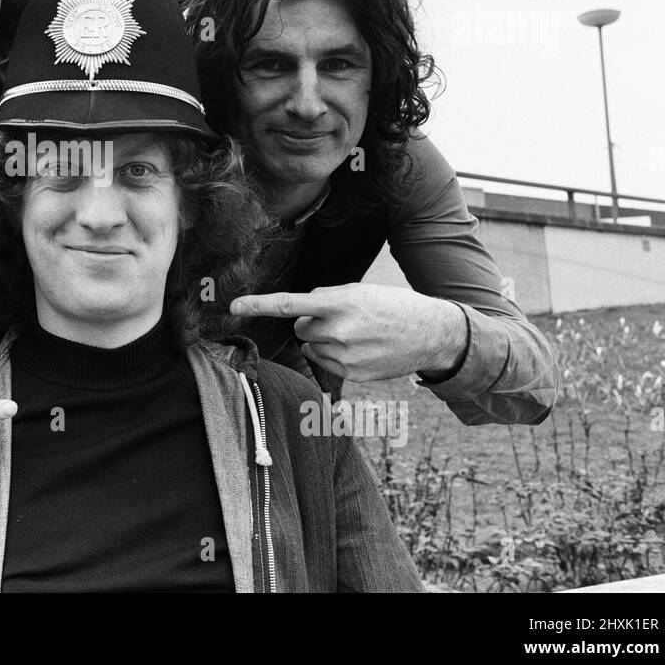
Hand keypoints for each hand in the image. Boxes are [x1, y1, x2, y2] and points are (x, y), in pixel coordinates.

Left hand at [229, 284, 468, 382]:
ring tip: (357, 333)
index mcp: (340, 303)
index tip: (233, 306)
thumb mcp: (361, 291)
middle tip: (344, 317)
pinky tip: (361, 348)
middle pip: (301, 327)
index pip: (289, 304)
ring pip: (312, 345)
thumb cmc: (393, 306)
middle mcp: (339, 331)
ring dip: (325, 339)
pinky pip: (326, 361)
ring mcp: (345, 355)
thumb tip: (301, 310)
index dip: (258, 305)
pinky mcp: (352, 373)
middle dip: (314, 321)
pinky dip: (336, 354)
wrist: (431, 334)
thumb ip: (327, 297)